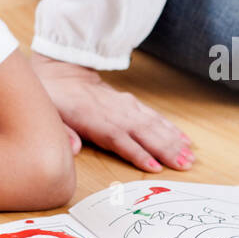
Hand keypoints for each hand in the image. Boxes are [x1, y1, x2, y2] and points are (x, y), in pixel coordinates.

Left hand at [30, 50, 193, 170]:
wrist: (60, 70)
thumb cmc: (54, 96)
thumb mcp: (49, 113)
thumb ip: (62, 132)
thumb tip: (72, 149)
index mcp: (95, 120)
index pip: (121, 140)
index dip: (138, 154)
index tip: (155, 167)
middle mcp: (115, 113)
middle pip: (144, 133)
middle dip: (166, 149)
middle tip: (186, 165)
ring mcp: (125, 107)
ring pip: (153, 124)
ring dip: (172, 140)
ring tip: (189, 155)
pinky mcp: (130, 103)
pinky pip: (153, 116)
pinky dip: (169, 127)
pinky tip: (182, 137)